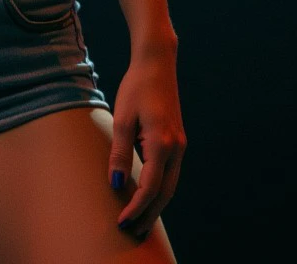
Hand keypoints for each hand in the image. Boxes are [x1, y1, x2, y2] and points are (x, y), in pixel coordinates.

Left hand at [108, 48, 185, 240]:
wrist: (156, 64)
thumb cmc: (136, 88)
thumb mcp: (122, 118)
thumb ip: (119, 153)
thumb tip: (116, 183)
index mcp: (163, 143)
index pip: (150, 188)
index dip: (136, 208)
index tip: (121, 221)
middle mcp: (176, 148)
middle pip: (165, 194)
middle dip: (148, 214)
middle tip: (131, 232)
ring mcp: (180, 145)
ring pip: (171, 185)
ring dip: (156, 205)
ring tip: (139, 222)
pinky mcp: (177, 140)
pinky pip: (171, 173)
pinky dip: (160, 190)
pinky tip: (148, 196)